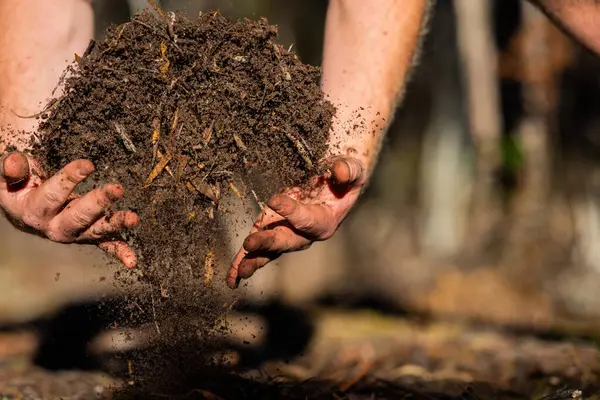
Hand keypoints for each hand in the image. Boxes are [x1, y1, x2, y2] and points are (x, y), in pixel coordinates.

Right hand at [0, 151, 138, 266]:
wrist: (23, 206)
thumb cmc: (18, 185)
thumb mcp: (7, 178)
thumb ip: (9, 169)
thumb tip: (14, 161)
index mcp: (33, 211)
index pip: (53, 194)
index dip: (70, 179)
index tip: (89, 165)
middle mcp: (54, 226)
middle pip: (78, 216)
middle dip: (98, 202)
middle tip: (117, 189)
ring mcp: (74, 233)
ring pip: (96, 230)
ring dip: (116, 224)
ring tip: (134, 219)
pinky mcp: (87, 234)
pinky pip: (104, 244)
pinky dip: (119, 251)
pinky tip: (132, 261)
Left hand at [226, 156, 365, 288]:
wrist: (334, 180)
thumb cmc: (345, 175)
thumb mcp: (354, 169)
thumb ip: (349, 170)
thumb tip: (339, 170)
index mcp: (326, 221)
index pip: (307, 220)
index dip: (292, 212)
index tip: (274, 200)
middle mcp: (305, 234)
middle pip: (286, 242)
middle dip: (268, 244)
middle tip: (250, 244)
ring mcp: (287, 233)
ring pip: (269, 250)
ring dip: (253, 259)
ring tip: (239, 271)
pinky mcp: (272, 230)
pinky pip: (258, 249)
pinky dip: (243, 261)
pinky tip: (232, 277)